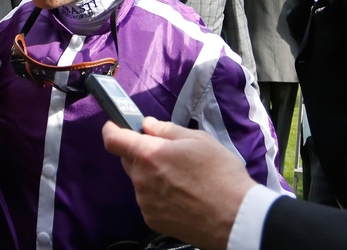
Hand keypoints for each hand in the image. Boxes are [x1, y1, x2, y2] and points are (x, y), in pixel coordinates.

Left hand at [102, 117, 256, 249]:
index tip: (115, 126)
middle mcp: (141, 179)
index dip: (111, 129)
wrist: (235, 217)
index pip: (113, 140)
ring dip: (152, 176)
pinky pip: (148, 201)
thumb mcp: (198, 140)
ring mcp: (145, 202)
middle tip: (168, 154)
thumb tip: (147, 125)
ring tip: (182, 179)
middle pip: (129, 160)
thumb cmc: (220, 174)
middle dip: (141, 153)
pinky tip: (182, 197)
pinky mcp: (152, 220)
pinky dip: (159, 195)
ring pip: (140, 181)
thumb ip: (167, 130)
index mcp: (149, 155)